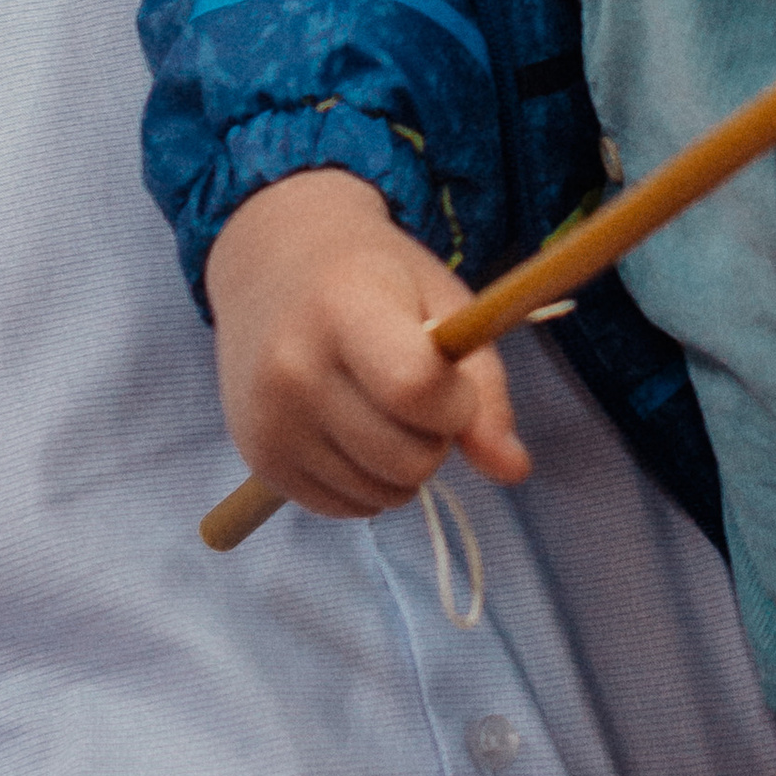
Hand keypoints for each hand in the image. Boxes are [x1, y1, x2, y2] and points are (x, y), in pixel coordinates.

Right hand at [203, 169, 527, 516]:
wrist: (274, 267)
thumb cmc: (377, 281)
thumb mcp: (443, 304)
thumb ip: (486, 388)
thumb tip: (514, 471)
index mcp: (342, 307)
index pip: (417, 389)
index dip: (456, 399)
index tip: (450, 375)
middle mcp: (292, 367)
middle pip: (408, 458)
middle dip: (435, 436)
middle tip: (414, 391)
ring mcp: (269, 420)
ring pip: (384, 495)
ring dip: (403, 465)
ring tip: (379, 406)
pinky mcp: (260, 461)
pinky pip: (350, 509)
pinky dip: (368, 483)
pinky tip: (351, 432)